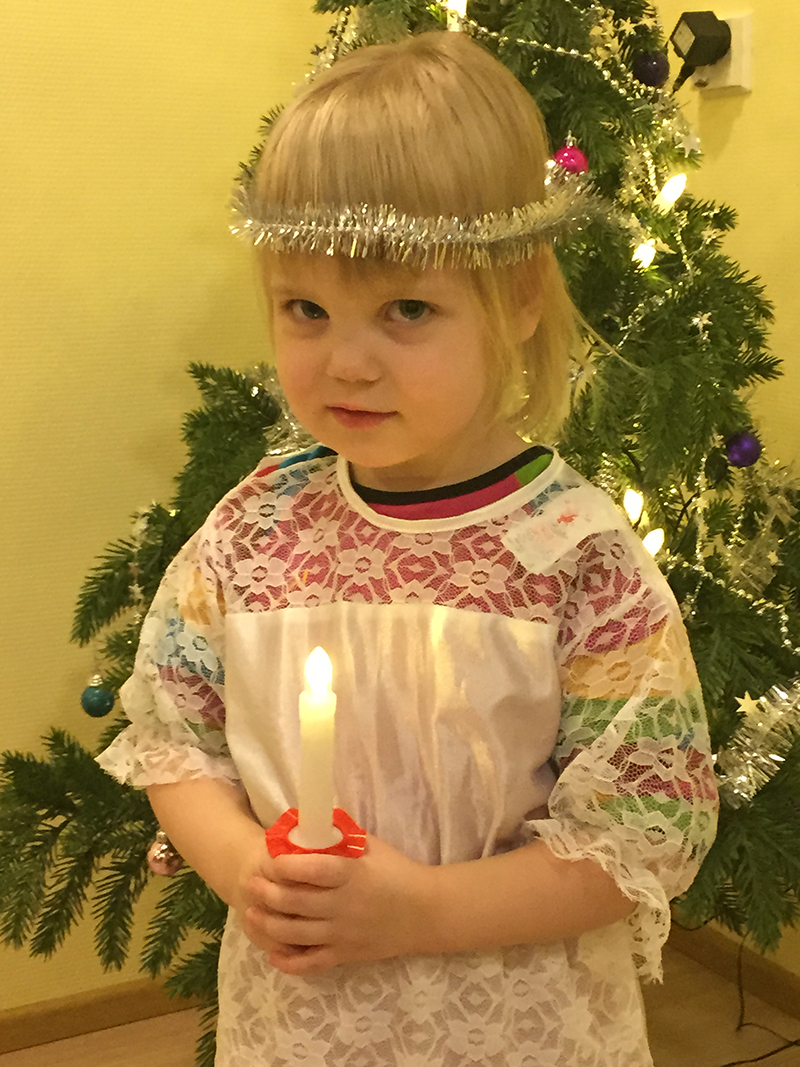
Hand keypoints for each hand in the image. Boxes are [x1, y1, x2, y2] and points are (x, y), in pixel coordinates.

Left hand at [240, 835, 433, 975]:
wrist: (426, 913)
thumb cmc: (398, 872)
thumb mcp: (373, 846)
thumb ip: (342, 837)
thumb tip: (312, 821)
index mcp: (351, 875)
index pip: (312, 870)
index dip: (285, 866)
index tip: (269, 858)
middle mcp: (343, 906)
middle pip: (295, 903)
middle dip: (267, 893)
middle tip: (252, 884)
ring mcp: (343, 934)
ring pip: (296, 934)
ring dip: (269, 923)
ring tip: (252, 913)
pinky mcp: (345, 955)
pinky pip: (311, 963)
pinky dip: (288, 961)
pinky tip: (273, 952)